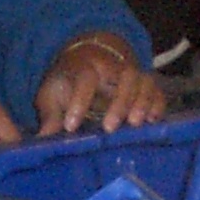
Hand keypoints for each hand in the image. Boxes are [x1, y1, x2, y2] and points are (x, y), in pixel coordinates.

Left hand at [35, 34, 168, 135]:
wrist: (89, 59)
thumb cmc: (67, 83)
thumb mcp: (52, 95)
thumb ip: (49, 115)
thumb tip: (42, 140)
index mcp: (84, 66)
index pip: (85, 78)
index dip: (79, 101)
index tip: (71, 127)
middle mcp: (112, 66)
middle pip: (125, 75)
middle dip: (119, 102)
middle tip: (109, 127)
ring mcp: (131, 75)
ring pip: (144, 81)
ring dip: (141, 102)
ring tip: (134, 124)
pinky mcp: (145, 86)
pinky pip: (158, 91)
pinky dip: (157, 105)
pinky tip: (151, 121)